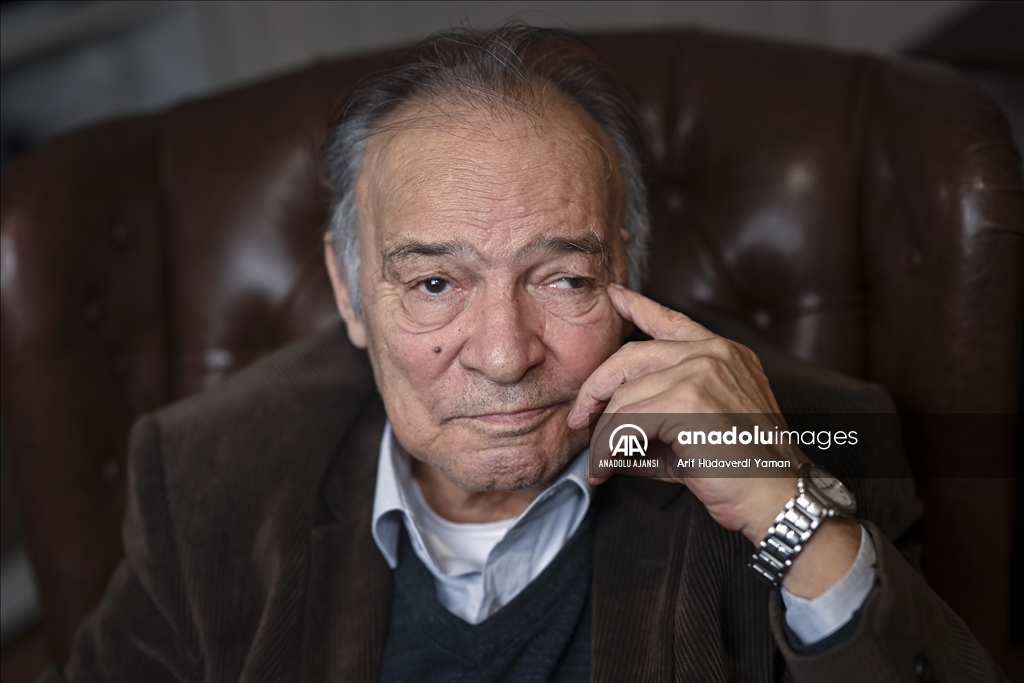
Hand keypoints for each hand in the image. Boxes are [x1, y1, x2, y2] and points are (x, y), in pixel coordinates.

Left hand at [567, 284, 859, 596]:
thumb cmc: (743, 468)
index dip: (638, 307)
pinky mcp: (689, 402)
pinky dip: (608, 449)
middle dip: (595, 389)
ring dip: (602, 435)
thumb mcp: (700, 425)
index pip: (671, 321)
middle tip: (579, 419)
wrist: (778, 496)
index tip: (615, 296)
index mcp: (723, 353)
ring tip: (599, 462)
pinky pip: (627, 423)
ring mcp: (702, 373)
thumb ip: (659, 408)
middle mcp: (713, 353)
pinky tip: (606, 468)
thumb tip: (605, 421)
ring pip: (624, 397)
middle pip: (630, 357)